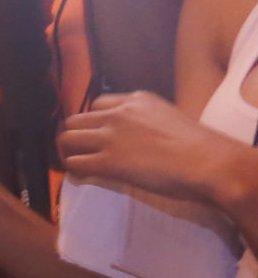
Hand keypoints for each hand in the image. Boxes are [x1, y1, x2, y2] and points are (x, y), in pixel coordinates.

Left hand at [59, 89, 257, 205]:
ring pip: (67, 139)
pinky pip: (74, 163)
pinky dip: (73, 170)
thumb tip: (140, 138)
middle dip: (75, 136)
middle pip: (75, 120)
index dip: (94, 122)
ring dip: (68, 152)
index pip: (97, 105)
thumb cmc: (200, 146)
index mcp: (136, 100)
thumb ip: (147, 122)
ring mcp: (109, 136)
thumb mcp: (169, 118)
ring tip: (77, 165)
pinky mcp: (106, 161)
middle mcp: (117, 114)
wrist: (209, 162)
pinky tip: (82, 177)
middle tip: (81, 152)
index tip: (97, 135)